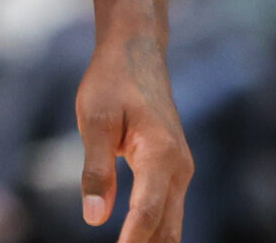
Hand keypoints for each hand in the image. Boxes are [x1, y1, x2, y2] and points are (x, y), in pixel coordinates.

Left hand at [76, 0, 190, 242]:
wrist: (137, 51)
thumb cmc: (111, 81)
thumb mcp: (94, 120)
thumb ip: (96, 170)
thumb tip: (94, 218)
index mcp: (160, 155)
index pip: (146, 213)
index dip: (130, 242)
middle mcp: (179, 167)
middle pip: (165, 228)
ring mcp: (181, 170)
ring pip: (171, 225)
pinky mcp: (174, 170)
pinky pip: (169, 212)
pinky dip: (154, 233)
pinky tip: (135, 242)